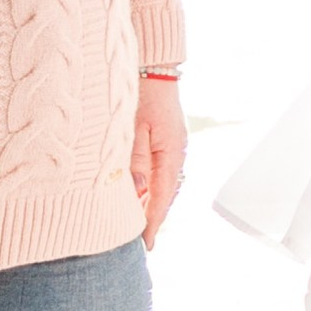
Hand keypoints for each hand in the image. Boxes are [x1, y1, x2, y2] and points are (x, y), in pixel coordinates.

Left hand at [130, 73, 186, 245]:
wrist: (153, 65)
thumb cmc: (139, 92)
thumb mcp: (133, 128)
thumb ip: (135, 161)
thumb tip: (138, 193)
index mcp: (171, 153)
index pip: (162, 197)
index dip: (153, 223)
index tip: (145, 245)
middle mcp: (176, 153)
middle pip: (165, 195)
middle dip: (152, 218)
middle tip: (139, 243)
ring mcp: (173, 147)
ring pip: (163, 184)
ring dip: (152, 203)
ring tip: (138, 225)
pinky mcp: (167, 140)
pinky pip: (161, 172)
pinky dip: (151, 187)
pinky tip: (141, 195)